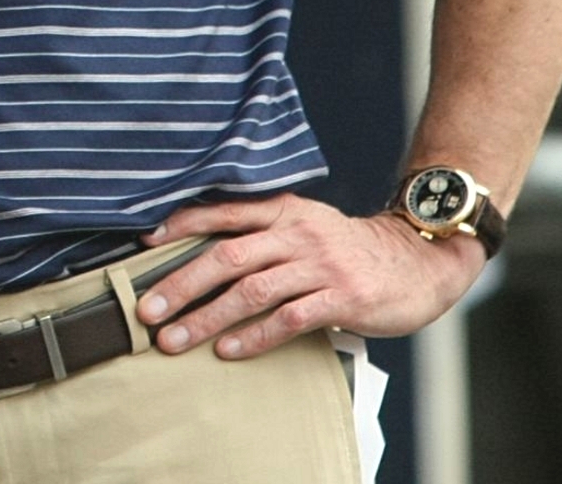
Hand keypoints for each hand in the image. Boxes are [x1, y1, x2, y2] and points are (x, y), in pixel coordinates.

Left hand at [138, 194, 484, 357]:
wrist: (419, 261)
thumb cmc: (351, 249)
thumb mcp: (307, 225)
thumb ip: (263, 233)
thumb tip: (203, 253)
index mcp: (283, 211)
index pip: (222, 212)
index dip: (181, 225)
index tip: (143, 244)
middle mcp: (297, 234)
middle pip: (226, 256)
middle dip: (180, 284)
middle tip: (148, 310)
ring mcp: (321, 266)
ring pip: (252, 292)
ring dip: (208, 318)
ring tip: (176, 339)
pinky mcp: (344, 299)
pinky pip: (290, 319)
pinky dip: (255, 336)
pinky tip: (229, 350)